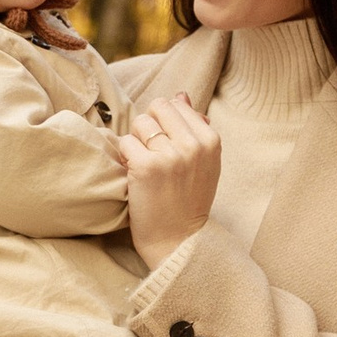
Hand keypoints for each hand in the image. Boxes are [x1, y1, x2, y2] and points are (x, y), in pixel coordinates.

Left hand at [121, 91, 221, 265]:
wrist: (179, 241)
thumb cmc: (188, 202)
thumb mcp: (204, 163)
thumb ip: (194, 127)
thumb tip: (181, 95)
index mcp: (210, 140)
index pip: (176, 105)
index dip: (165, 124)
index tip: (168, 148)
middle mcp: (193, 145)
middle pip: (157, 108)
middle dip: (150, 128)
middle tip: (153, 155)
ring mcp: (170, 155)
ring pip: (140, 123)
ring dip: (136, 142)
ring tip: (145, 166)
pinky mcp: (146, 167)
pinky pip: (125, 142)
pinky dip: (125, 158)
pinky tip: (135, 176)